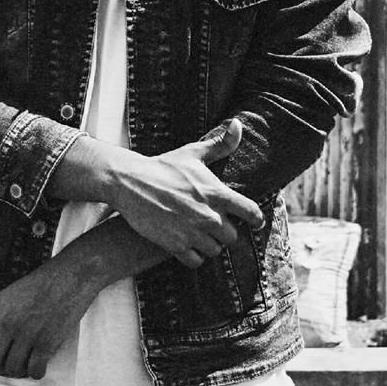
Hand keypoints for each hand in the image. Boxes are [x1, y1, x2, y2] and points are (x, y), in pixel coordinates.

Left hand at [0, 252, 101, 379]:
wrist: (72, 274)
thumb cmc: (45, 282)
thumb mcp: (13, 292)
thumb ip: (1, 315)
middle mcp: (7, 321)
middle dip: (0, 367)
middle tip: (10, 364)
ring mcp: (26, 333)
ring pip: (12, 369)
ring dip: (19, 370)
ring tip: (27, 362)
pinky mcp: (46, 342)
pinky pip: (34, 371)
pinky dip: (36, 372)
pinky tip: (40, 364)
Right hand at [108, 118, 263, 267]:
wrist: (131, 183)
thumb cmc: (164, 166)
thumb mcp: (193, 153)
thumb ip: (221, 144)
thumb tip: (238, 124)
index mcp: (217, 193)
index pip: (252, 213)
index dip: (255, 218)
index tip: (253, 220)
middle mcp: (209, 216)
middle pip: (232, 237)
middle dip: (224, 230)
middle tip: (211, 222)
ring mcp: (192, 233)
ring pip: (214, 250)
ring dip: (208, 243)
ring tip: (197, 231)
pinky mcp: (176, 246)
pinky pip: (196, 261)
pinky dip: (193, 255)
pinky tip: (186, 243)